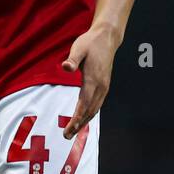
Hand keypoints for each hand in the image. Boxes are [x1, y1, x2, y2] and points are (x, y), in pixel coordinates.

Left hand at [61, 24, 117, 138]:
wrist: (107, 38)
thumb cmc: (90, 42)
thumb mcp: (79, 48)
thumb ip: (72, 59)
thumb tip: (65, 67)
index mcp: (93, 79)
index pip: (84, 104)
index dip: (76, 118)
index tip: (68, 129)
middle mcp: (101, 86)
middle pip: (90, 111)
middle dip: (79, 125)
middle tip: (67, 136)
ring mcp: (104, 86)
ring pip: (95, 109)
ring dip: (85, 121)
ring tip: (73, 132)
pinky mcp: (104, 85)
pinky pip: (97, 104)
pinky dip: (90, 114)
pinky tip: (84, 118)